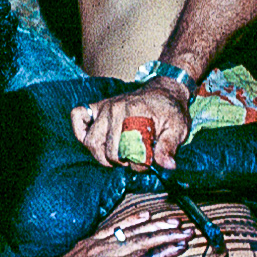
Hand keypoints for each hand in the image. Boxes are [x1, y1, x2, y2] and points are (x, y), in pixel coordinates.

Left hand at [33, 211, 189, 256]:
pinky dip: (131, 221)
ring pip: (131, 231)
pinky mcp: (89, 243)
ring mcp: (96, 245)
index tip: (183, 244)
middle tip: (188, 230)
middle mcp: (104, 254)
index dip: (166, 251)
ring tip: (175, 220)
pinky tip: (145, 216)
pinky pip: (114, 227)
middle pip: (142, 240)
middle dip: (168, 234)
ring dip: (155, 225)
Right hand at [70, 79, 191, 169]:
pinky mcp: (97, 107)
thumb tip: (167, 165)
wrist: (164, 91)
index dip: (138, 163)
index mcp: (135, 112)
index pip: (128, 149)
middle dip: (121, 162)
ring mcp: (104, 107)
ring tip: (118, 156)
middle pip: (108, 150)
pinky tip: (96, 142)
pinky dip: (80, 131)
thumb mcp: (178, 128)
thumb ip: (170, 146)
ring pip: (90, 141)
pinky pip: (78, 117)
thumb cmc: (170, 111)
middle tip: (133, 161)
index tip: (148, 163)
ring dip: (102, 155)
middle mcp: (115, 109)